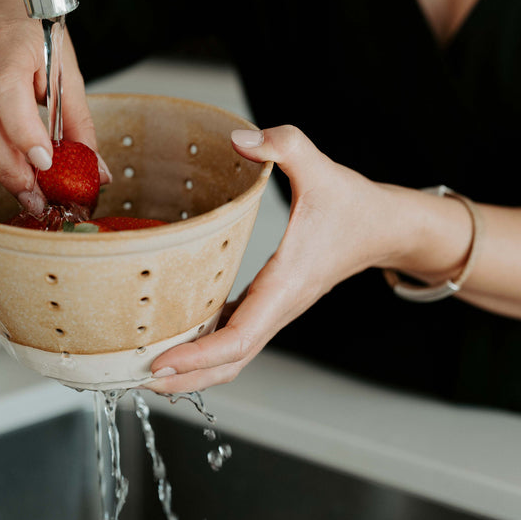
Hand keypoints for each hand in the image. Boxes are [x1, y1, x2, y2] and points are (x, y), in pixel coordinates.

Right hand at [0, 0, 108, 213]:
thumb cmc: (34, 46)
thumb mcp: (65, 73)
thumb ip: (79, 123)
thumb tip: (98, 173)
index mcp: (16, 36)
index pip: (8, 86)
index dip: (23, 131)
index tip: (44, 163)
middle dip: (10, 166)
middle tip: (33, 193)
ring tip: (19, 167)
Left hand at [144, 125, 418, 393]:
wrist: (386, 227)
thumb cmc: (354, 204)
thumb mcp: (321, 167)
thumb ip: (284, 146)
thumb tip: (240, 139)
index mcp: (286, 285)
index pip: (240, 338)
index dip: (198, 357)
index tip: (160, 364)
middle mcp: (279, 307)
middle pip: (229, 364)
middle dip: (184, 379)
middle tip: (134, 380)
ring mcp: (275, 310)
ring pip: (232, 357)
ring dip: (192, 371)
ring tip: (142, 371)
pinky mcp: (270, 304)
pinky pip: (235, 337)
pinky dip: (204, 349)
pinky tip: (174, 341)